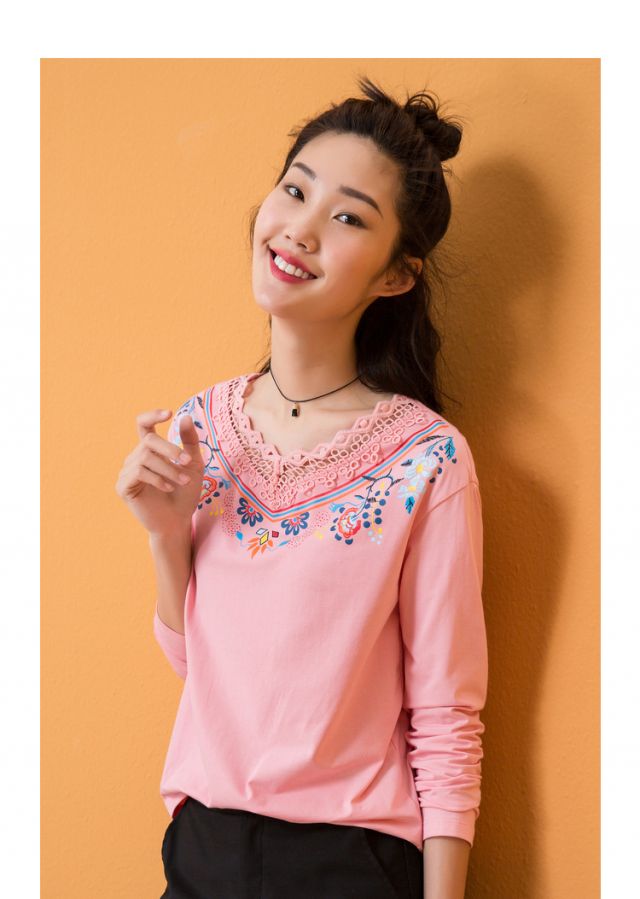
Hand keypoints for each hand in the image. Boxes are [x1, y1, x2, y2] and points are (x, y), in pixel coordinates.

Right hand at [115, 409, 204, 535]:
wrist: (178, 521)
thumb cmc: (185, 493)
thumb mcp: (193, 464)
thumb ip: (189, 441)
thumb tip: (184, 416)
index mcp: (150, 450)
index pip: (144, 425)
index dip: (152, 416)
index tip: (169, 413)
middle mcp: (136, 458)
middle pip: (148, 441)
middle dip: (170, 450)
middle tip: (187, 463)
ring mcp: (127, 472)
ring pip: (145, 457)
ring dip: (169, 468)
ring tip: (183, 481)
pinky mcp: (123, 487)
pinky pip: (137, 473)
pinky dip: (156, 478)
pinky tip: (168, 487)